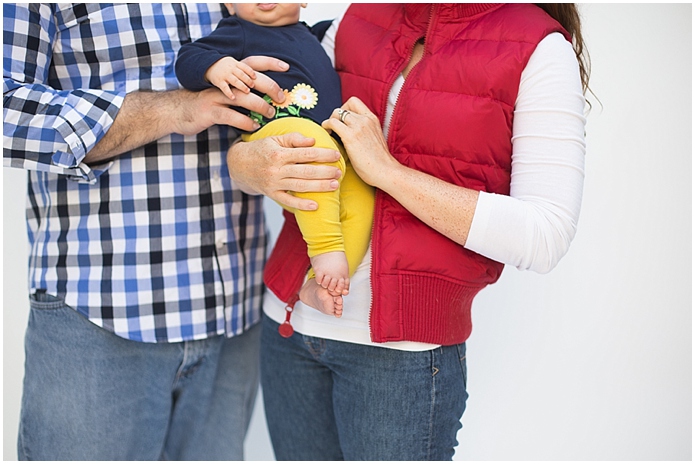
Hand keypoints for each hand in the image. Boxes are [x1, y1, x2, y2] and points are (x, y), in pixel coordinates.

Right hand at [205, 56, 256, 100]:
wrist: (210, 64)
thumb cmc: (226, 66)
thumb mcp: (234, 63)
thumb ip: (243, 69)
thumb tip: (256, 76)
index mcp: (235, 64)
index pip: (244, 67)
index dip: (250, 72)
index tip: (255, 77)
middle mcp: (230, 69)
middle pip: (241, 74)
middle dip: (247, 80)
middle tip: (252, 86)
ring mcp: (224, 75)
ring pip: (234, 81)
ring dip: (242, 86)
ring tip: (247, 91)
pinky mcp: (219, 81)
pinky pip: (224, 87)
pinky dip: (229, 93)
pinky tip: (233, 98)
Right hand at [227, 133, 342, 210]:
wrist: (240, 165)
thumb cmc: (262, 149)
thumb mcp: (275, 139)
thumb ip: (294, 138)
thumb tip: (313, 141)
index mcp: (278, 154)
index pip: (305, 153)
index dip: (322, 154)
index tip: (336, 154)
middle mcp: (276, 170)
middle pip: (305, 171)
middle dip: (324, 172)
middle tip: (339, 172)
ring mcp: (274, 184)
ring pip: (300, 186)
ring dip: (319, 186)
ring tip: (334, 185)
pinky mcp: (272, 194)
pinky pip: (288, 201)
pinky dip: (301, 205)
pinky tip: (315, 206)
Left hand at [321, 97, 397, 188]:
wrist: (385, 171)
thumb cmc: (380, 162)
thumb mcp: (375, 139)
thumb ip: (366, 132)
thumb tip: (353, 133)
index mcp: (373, 119)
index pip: (354, 102)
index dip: (344, 108)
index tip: (341, 119)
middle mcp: (366, 119)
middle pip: (345, 107)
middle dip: (336, 115)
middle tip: (334, 126)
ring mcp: (358, 127)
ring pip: (337, 113)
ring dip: (330, 120)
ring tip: (329, 130)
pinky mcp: (350, 136)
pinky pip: (332, 123)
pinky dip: (326, 126)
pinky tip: (327, 134)